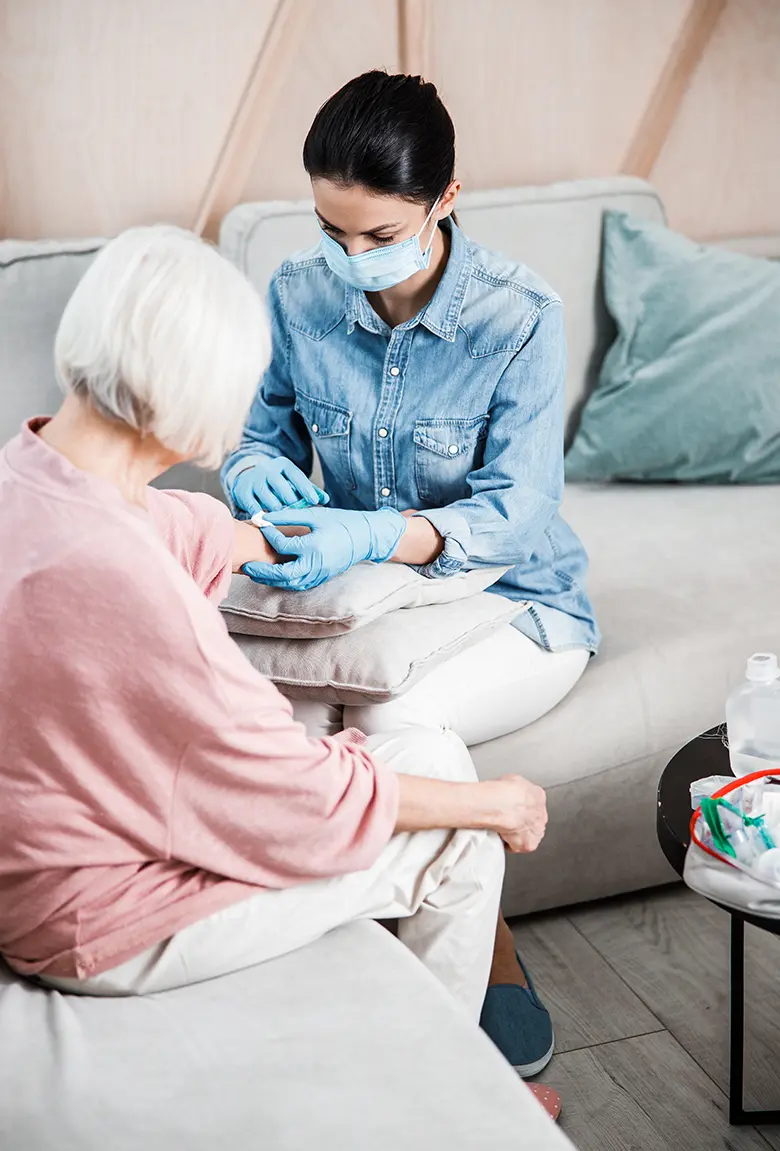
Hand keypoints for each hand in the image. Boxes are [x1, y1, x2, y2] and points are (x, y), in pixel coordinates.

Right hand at [229, 456, 328, 515]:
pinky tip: (268, 521)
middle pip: (281, 487)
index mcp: (283, 465)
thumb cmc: (278, 483)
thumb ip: (309, 490)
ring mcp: (253, 480)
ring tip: (282, 516)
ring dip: (277, 510)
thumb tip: (325, 499)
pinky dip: (262, 515)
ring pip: (268, 498)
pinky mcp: (242, 491)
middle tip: (295, 511)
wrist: (248, 478)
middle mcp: (267, 469)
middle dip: (290, 501)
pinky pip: (254, 507)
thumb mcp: (293, 482)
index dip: (306, 489)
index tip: (314, 501)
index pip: (296, 476)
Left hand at [243, 506, 405, 590]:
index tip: (260, 526)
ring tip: (255, 573)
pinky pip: (300, 585)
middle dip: (262, 571)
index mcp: (314, 545)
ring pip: (290, 583)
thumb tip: (263, 517)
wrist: (364, 537)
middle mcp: (317, 563)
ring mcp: (320, 573)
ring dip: (271, 580)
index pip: (282, 545)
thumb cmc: (340, 522)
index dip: (269, 535)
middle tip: (246, 565)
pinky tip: (273, 576)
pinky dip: (285, 582)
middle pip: (283, 574)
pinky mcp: (322, 578)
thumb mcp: (314, 515)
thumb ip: (288, 517)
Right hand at [487, 775, 547, 852]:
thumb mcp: (512, 779)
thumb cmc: (505, 791)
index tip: (511, 809)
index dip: (521, 808)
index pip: (532, 804)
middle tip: (507, 820)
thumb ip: (515, 789)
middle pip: (533, 821)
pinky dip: (509, 844)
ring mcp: (537, 830)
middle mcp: (541, 814)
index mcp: (538, 796)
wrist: (503, 805)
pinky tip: (500, 838)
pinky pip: (517, 847)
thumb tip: (507, 790)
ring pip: (528, 835)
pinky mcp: (529, 845)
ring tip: (503, 830)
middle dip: (522, 822)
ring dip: (517, 834)